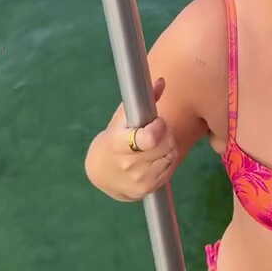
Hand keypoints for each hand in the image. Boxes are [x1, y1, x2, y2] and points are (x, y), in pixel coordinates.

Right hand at [90, 76, 179, 201]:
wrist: (102, 173)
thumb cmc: (114, 138)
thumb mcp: (122, 118)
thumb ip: (142, 101)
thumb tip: (162, 81)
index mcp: (118, 144)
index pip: (147, 139)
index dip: (158, 128)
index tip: (157, 122)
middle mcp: (128, 165)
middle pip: (164, 145)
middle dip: (166, 133)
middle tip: (158, 129)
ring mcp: (138, 179)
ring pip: (170, 156)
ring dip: (168, 146)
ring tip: (156, 142)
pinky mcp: (147, 189)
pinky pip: (170, 168)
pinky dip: (167, 159)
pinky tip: (156, 155)